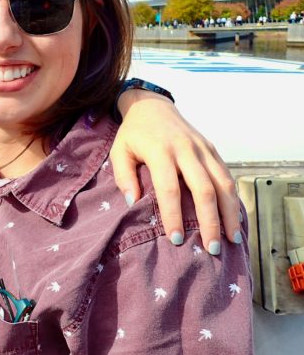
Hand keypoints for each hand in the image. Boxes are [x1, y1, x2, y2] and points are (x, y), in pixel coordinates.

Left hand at [111, 89, 240, 253]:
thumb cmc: (133, 134)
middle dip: (210, 221)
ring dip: (229, 213)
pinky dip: (233, 198)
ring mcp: (202, 148)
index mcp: (160, 151)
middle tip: (211, 248)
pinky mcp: (212, 148)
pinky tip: (234, 218)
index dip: (174, 216)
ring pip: (223, 183)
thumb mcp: (119, 151)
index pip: (169, 189)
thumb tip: (132, 203)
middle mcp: (186, 150)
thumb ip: (123, 176)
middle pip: (204, 189)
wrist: (151, 106)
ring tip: (232, 239)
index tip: (176, 239)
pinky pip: (227, 175)